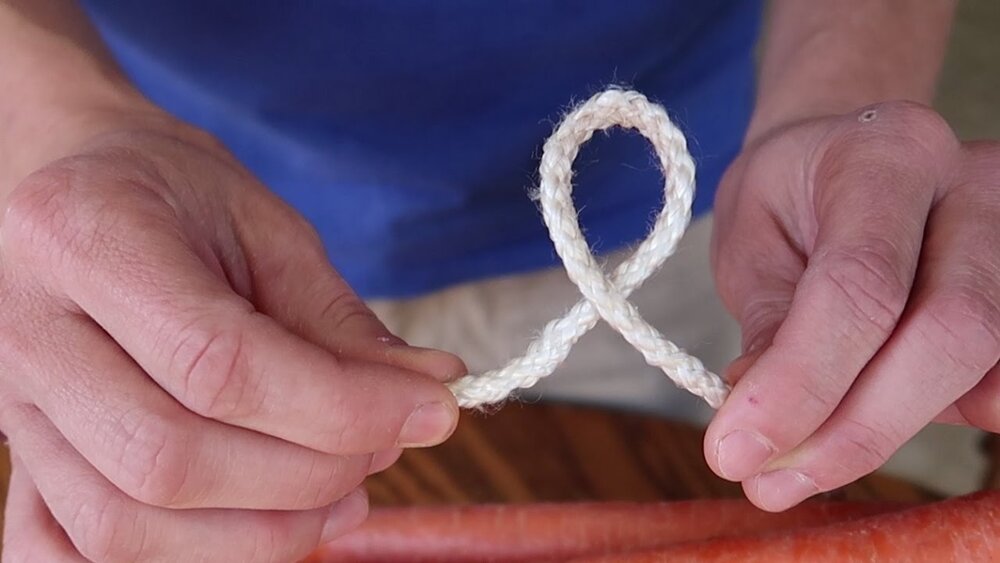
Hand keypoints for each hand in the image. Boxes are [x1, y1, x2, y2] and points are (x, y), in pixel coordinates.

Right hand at [0, 120, 464, 561]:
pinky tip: (255, 527)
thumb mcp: (268, 228)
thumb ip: (339, 321)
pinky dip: (176, 560)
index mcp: (89, 238)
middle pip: (170, 459)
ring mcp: (7, 403)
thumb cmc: (177, 195)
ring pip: (125, 524)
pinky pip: (68, 550)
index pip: (220, 365)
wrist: (78, 187)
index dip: (341, 407)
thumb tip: (429, 389)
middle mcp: (24, 328)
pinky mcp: (14, 452)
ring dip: (259, 533)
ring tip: (343, 495)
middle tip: (385, 446)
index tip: (432, 411)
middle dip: (308, 474)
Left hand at [704, 101, 999, 510]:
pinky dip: (939, 417)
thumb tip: (765, 427)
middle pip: (950, 330)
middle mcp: (974, 187)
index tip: (735, 451)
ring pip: (985, 364)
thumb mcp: (752, 240)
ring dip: (891, 433)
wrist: (848, 154)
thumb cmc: (790, 196)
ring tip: (804, 461)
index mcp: (886, 157)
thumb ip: (769, 324)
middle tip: (770, 483)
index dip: (801, 382)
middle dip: (856, 427)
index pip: (858, 284)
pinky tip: (870, 420)